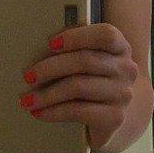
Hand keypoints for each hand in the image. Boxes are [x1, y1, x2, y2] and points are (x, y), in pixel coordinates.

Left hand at [18, 22, 138, 150]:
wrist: (115, 116)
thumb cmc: (93, 81)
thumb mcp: (89, 61)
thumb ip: (74, 49)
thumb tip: (41, 48)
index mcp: (120, 47)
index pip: (106, 35)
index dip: (77, 37)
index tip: (50, 44)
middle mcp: (126, 69)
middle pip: (85, 61)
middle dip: (51, 68)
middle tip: (28, 76)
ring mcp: (122, 94)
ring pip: (78, 86)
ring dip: (47, 94)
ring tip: (27, 100)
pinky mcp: (115, 117)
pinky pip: (79, 111)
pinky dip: (54, 112)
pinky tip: (40, 113)